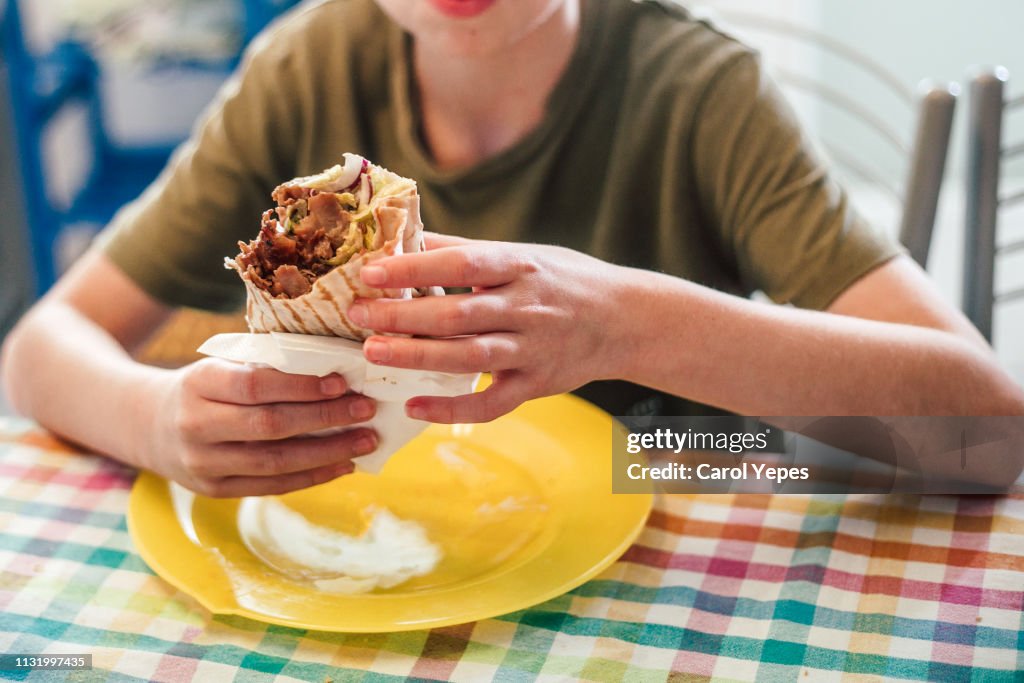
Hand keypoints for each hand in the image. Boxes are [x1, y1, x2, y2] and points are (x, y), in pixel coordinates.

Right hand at [138, 359, 377, 496]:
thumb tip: (336, 364)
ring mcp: (203, 463)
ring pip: (275, 462)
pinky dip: (312, 477)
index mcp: (200, 382)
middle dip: (325, 418)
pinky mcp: (214, 490)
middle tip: (367, 409)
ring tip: (366, 440)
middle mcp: (196, 425)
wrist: (148, 424)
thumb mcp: (222, 364)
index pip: (257, 385)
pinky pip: (271, 487)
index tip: (342, 382)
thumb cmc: (205, 387)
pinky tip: (343, 464)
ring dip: (328, 452)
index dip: (302, 386)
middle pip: (270, 425)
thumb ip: (267, 365)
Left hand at [347, 234, 629, 422]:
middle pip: (459, 314)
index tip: (371, 270)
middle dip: (403, 315)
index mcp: (522, 266)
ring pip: (469, 357)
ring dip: (418, 356)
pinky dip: (453, 408)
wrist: (626, 320)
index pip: (462, 265)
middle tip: (356, 313)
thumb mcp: (526, 254)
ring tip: (372, 353)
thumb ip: (469, 252)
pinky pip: (492, 403)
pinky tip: (415, 406)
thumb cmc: (564, 280)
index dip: (416, 267)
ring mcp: (534, 350)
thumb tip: (409, 237)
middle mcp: (528, 308)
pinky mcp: (537, 385)